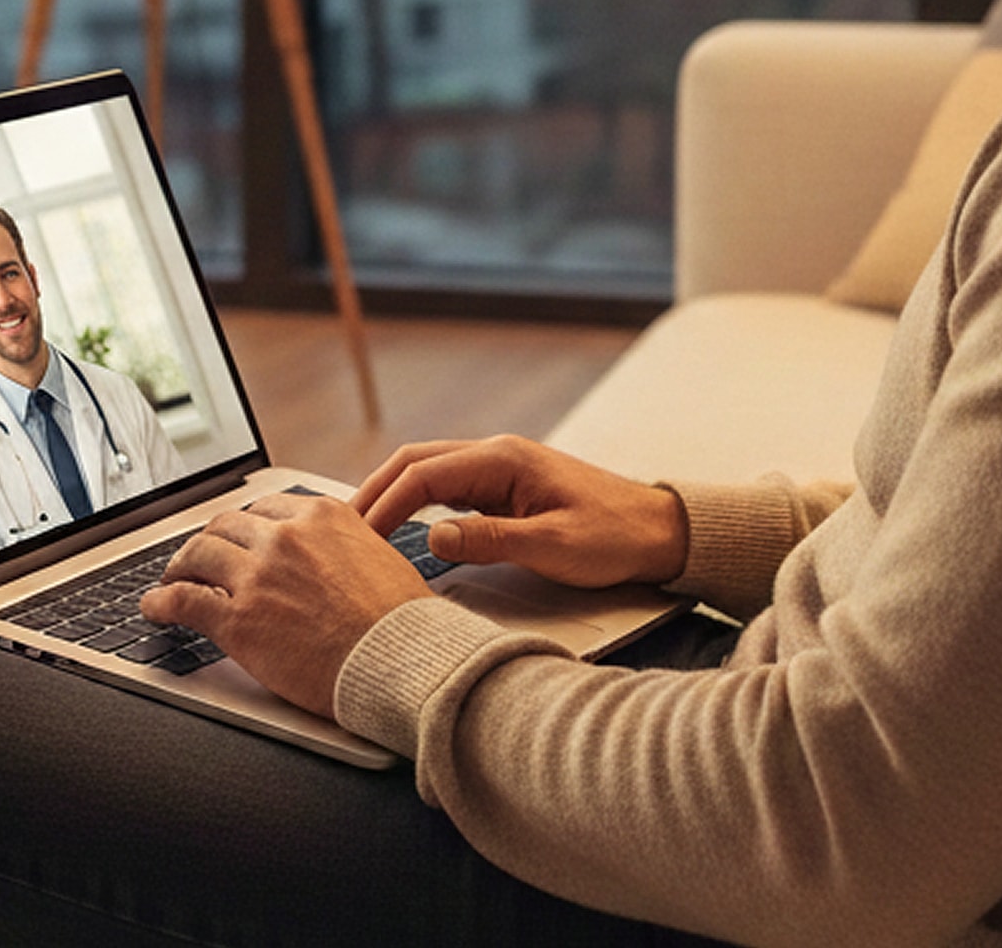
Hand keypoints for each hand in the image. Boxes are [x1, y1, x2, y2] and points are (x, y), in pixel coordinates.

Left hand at [140, 493, 434, 719]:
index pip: (266, 508)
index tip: (239, 538)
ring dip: (180, 567)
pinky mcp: (238, 620)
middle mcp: (285, 537)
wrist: (403, 660)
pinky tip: (154, 608)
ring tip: (173, 580)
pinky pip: (183, 600)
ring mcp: (258, 576)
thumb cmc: (402, 622)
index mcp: (322, 516)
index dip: (245, 526)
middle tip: (201, 559)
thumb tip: (332, 557)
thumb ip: (344, 546)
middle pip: (226, 526)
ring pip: (198, 555)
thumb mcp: (379, 557)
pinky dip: (161, 602)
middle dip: (209, 542)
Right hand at [353, 435, 689, 589]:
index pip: (423, 474)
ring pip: (430, 472)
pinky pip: (449, 488)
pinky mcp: (508, 487)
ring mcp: (502, 469)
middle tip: (342, 531)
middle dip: (375, 493)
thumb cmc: (614, 537)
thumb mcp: (553, 547)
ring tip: (361, 531)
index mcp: (504, 459)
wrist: (660, 531)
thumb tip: (432, 538)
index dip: (384, 505)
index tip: (357, 538)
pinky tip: (403, 529)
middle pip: (416, 462)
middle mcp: (497, 455)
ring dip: (394, 496)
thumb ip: (491, 541)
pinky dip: (417, 503)